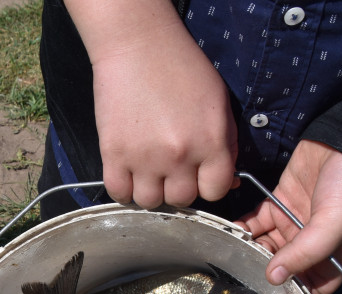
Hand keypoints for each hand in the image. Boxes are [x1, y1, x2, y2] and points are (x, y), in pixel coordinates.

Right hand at [65, 0, 237, 207]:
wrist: (138, 44)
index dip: (206, 185)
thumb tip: (228, 182)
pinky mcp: (114, 154)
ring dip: (149, 190)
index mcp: (212, 143)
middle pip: (181, 200)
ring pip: (149, 202)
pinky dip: (123, 188)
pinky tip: (127, 172)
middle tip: (170, 169)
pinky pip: (118, 193)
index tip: (197, 174)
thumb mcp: (218, 104)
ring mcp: (144, 158)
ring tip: (147, 170)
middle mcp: (180, 157)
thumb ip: (227, 145)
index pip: (214, 192)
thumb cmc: (181, 68)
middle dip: (177, 188)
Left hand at [236, 140, 341, 293]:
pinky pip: (258, 221)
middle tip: (243, 272)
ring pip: (267, 245)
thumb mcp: (333, 225)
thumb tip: (274, 277)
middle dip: (264, 271)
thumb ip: (304, 253)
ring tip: (233, 252)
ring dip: (251, 249)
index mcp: (332, 256)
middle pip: (283, 268)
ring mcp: (294, 223)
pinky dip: (245, 227)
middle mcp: (312, 243)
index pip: (311, 287)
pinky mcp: (280, 203)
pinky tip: (232, 231)